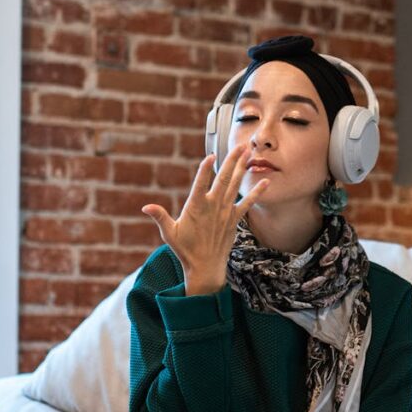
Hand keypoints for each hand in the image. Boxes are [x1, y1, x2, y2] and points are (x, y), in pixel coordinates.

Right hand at [141, 145, 269, 295]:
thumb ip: (160, 217)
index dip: (205, 169)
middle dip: (232, 161)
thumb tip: (146, 207)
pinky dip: (257, 192)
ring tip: (248, 153)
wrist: (205, 267)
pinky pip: (247, 203)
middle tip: (240, 144)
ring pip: (235, 186)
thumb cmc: (185, 249)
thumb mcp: (169, 233)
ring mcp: (225, 212)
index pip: (200, 184)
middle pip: (223, 179)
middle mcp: (213, 207)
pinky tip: (266, 182)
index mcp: (196, 207)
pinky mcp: (234, 219)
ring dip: (242, 168)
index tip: (210, 155)